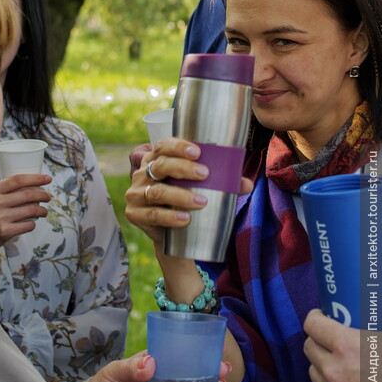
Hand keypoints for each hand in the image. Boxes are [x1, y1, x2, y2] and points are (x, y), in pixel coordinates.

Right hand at [0, 174, 51, 250]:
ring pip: (31, 210)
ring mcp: (1, 217)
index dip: (36, 178)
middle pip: (28, 194)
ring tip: (44, 211)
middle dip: (42, 195)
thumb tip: (27, 183)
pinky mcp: (4, 232)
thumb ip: (1, 190)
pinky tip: (32, 223)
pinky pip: (27, 225)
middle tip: (47, 197)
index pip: (18, 180)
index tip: (48, 179)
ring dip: (41, 210)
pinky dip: (33, 223)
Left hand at [86, 352, 231, 381]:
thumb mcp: (114, 372)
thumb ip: (130, 367)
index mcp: (152, 362)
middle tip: (223, 371)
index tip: (214, 352)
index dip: (197, 352)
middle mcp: (162, 377)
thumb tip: (151, 361)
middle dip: (209, 370)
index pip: (177, 353)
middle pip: (189, 372)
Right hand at [125, 139, 252, 245]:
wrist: (171, 235)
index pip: (162, 146)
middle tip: (204, 174)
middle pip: (160, 166)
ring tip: (201, 202)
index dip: (177, 146)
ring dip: (180, 195)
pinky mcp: (135, 214)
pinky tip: (185, 219)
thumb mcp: (199, 189)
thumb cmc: (184, 201)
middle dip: (183, 168)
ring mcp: (136, 194)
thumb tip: (246, 184)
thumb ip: (221, 184)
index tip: (198, 151)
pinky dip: (169, 216)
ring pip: (157, 191)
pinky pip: (153, 214)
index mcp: (155, 160)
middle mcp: (142, 174)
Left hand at [303, 309, 360, 381]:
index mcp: (346, 346)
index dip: (317, 317)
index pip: (312, 324)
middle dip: (318, 339)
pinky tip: (346, 377)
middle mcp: (334, 370)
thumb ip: (368, 322)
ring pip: (313, 370)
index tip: (324, 315)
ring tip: (337, 358)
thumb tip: (367, 305)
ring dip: (322, 362)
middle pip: (309, 346)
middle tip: (332, 336)